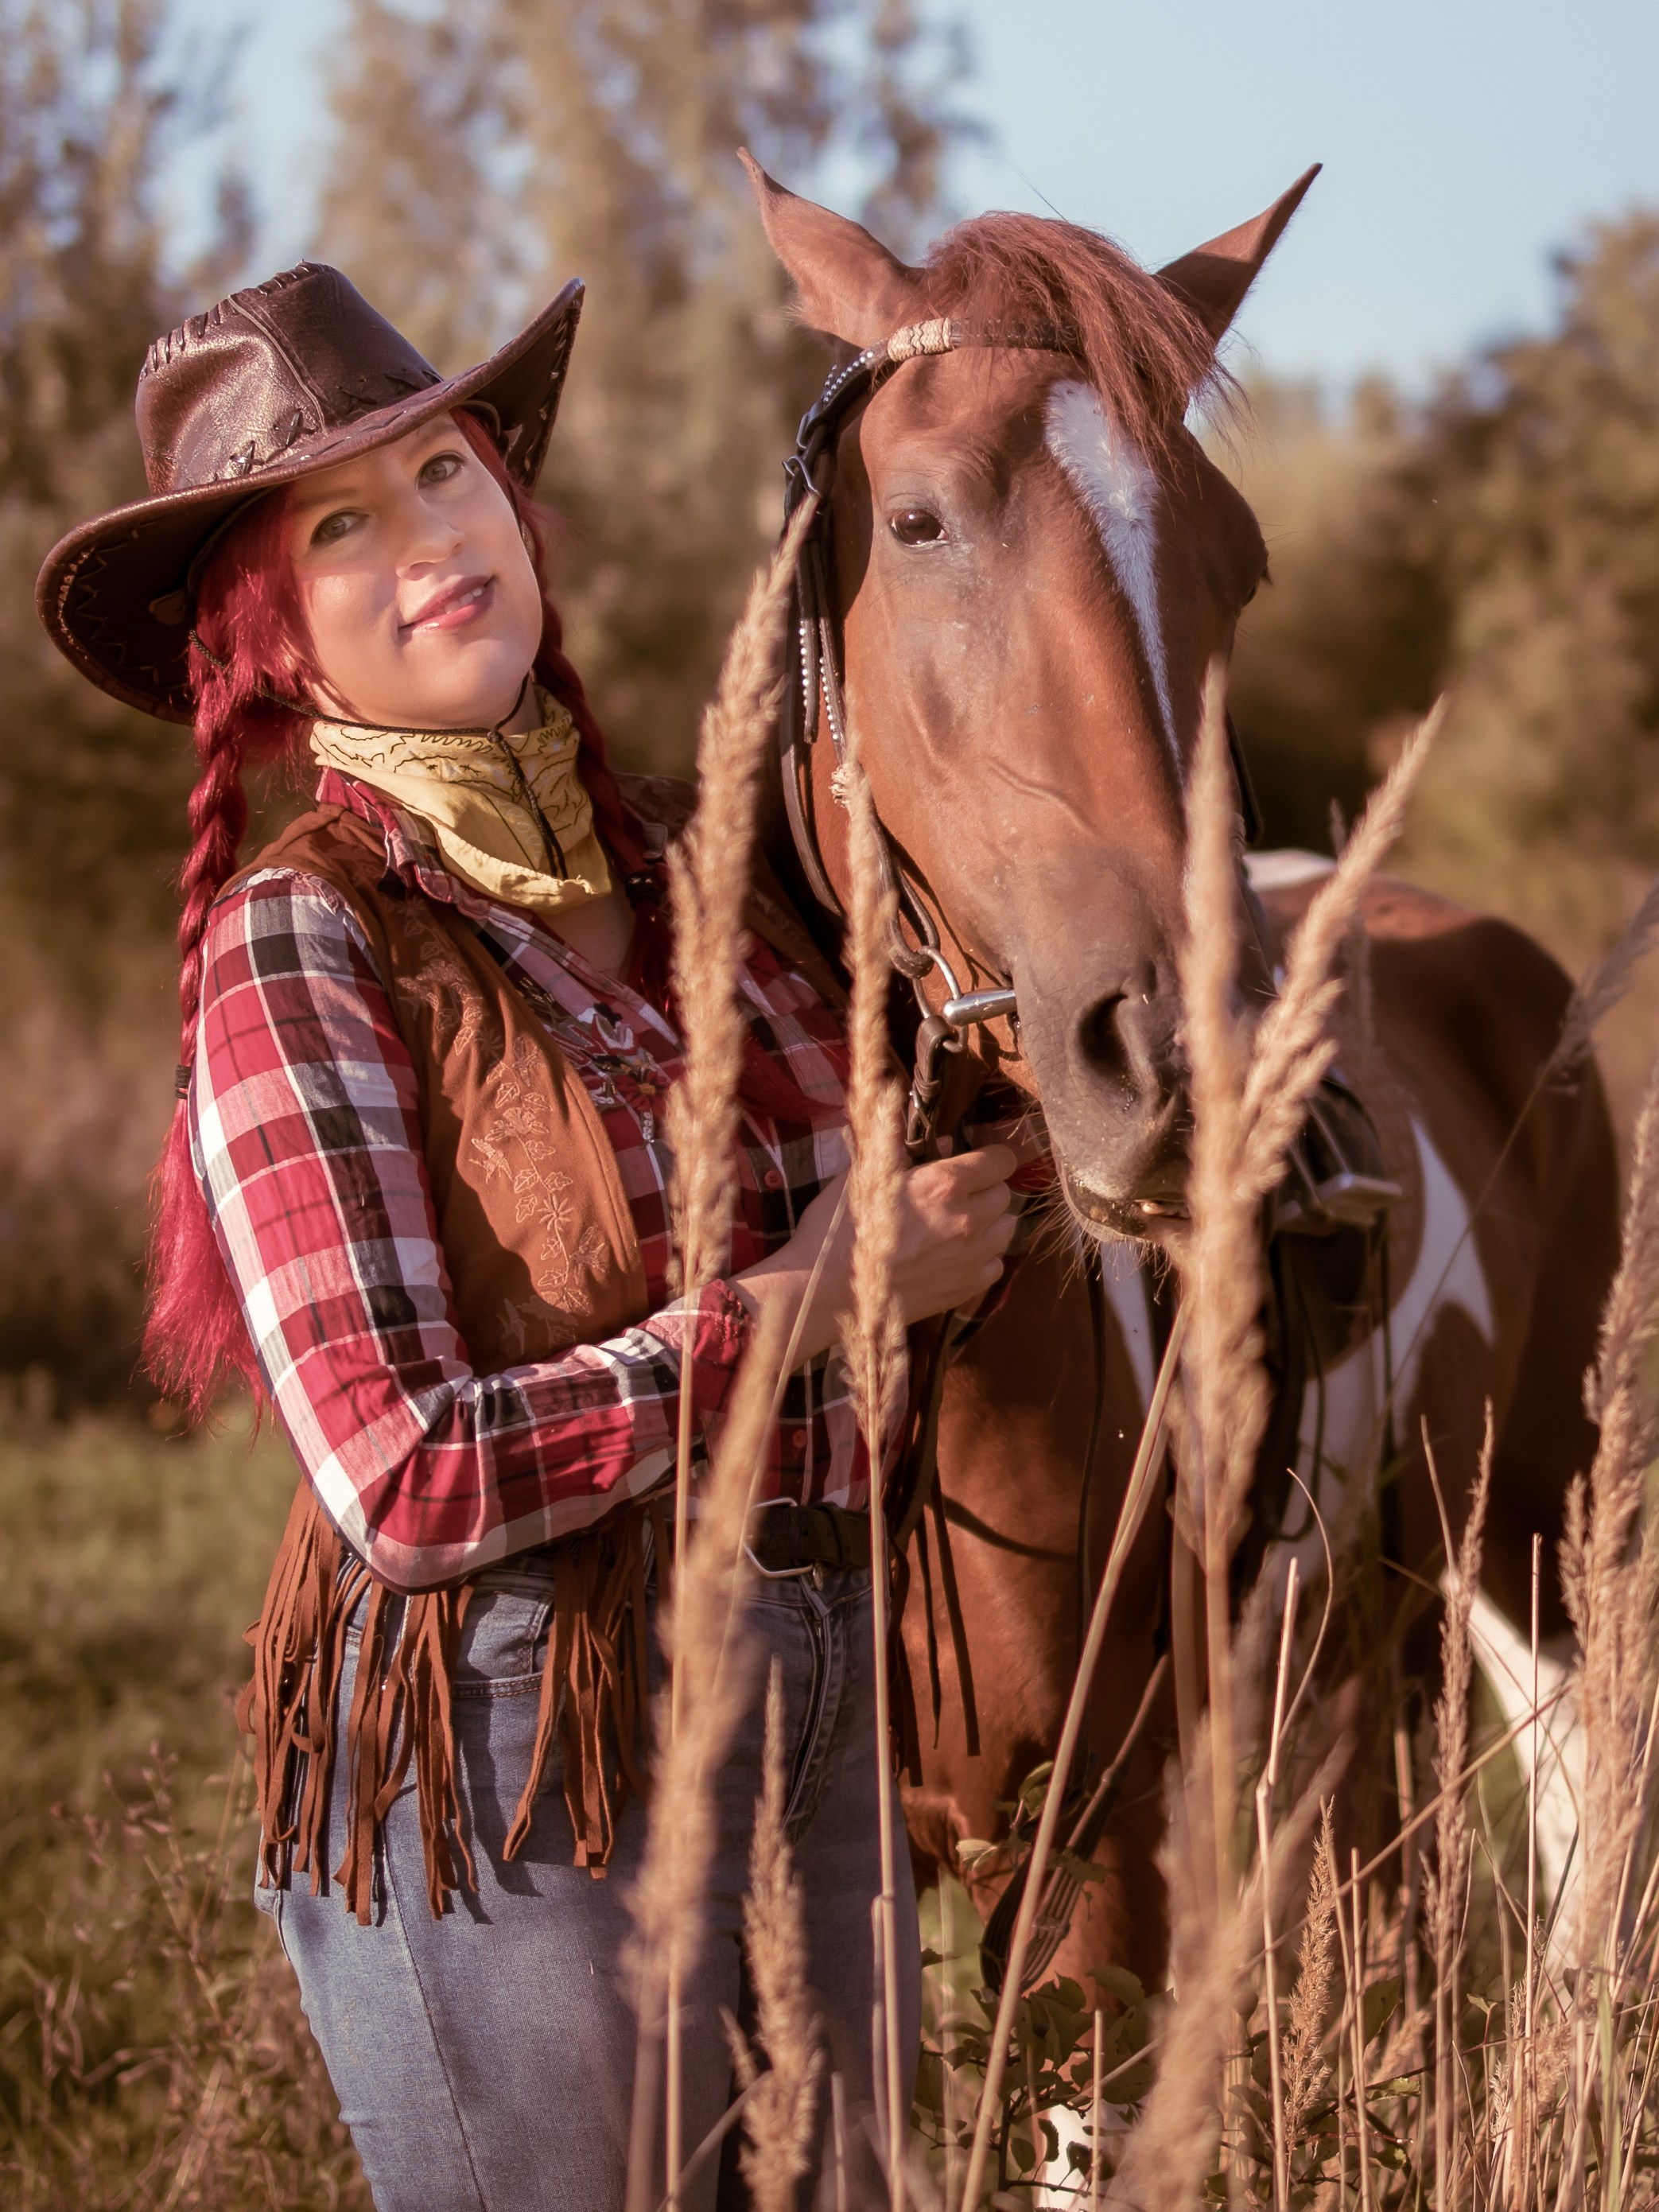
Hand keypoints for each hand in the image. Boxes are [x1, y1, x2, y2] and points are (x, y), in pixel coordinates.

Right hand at [731, 1145, 1018, 1363]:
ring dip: (990, 1222)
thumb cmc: (838, 1228)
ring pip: (1007, 1229)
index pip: (1001, 1161)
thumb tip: (944, 1141)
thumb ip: (907, 1150)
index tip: (980, 1159)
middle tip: (962, 1193)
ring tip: (962, 1224)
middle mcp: (967, 1220)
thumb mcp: (865, 1175)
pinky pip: (995, 1266)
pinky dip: (984, 1258)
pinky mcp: (964, 1290)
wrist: (825, 1291)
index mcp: (944, 1184)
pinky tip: (957, 1256)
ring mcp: (969, 1259)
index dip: (992, 1157)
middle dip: (987, 1188)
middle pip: (1005, 1194)